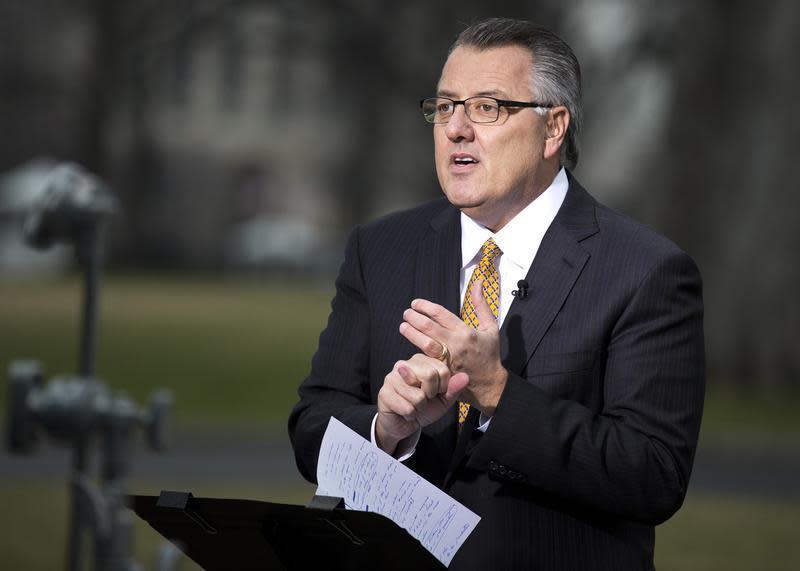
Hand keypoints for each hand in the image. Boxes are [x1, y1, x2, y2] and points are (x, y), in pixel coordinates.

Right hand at [375, 353, 467, 454]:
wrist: (404, 425)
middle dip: (430, 395)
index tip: (435, 393)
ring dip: (419, 408)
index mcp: (421, 361)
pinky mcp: (384, 393)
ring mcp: (392, 377)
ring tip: (413, 405)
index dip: (442, 387)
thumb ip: (453, 388)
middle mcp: (404, 364)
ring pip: (418, 396)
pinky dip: (410, 415)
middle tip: (424, 399)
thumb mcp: (443, 399)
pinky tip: (404, 411)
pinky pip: (407, 407)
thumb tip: (465, 377)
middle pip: (430, 375)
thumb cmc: (424, 408)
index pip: (442, 369)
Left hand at [399, 280, 507, 414]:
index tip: (416, 303)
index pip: (441, 314)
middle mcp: (456, 345)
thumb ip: (481, 305)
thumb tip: (478, 283)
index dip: (425, 306)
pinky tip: (411, 343)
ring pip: (424, 344)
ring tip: (403, 326)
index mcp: (466, 332)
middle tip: (406, 313)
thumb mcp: (490, 328)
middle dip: (414, 318)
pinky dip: (416, 350)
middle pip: (429, 327)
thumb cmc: (489, 354)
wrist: (489, 385)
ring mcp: (448, 360)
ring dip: (411, 333)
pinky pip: (425, 359)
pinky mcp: (442, 372)